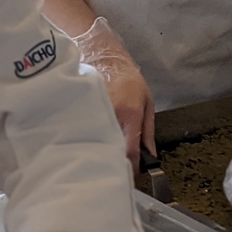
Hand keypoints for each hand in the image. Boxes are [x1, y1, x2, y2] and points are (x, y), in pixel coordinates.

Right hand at [72, 18, 154, 163]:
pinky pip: (84, 132)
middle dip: (114, 165)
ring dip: (100, 154)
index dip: (131, 169)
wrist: (103, 55)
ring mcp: (92, 113)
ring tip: (102, 162)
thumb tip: (151, 154)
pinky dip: (87, 141)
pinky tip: (89, 146)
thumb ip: (148, 129)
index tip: (131, 177)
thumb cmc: (127, 77)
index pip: (129, 151)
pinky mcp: (79, 112)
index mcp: (129, 114)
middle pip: (110, 151)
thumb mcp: (147, 101)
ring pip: (95, 143)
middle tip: (117, 174)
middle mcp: (110, 115)